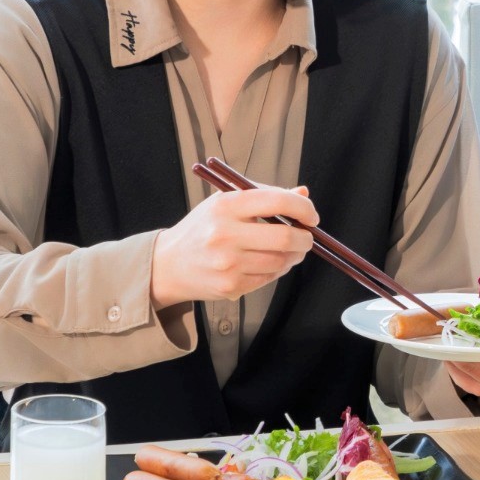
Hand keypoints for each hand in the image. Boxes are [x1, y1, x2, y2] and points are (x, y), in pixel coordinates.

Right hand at [151, 186, 316, 308]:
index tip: (311, 216)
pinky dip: (278, 269)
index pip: (278, 202)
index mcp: (226, 205)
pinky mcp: (231, 285)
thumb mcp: (226, 203)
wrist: (168, 264)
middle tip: (307, 237)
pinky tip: (271, 262)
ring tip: (290, 250)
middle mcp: (226, 234)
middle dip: (306, 238)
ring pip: (281, 261)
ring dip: (294, 256)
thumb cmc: (203, 229)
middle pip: (286, 237)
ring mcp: (228, 263)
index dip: (304, 208)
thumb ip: (265, 196)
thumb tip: (302, 194)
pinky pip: (270, 277)